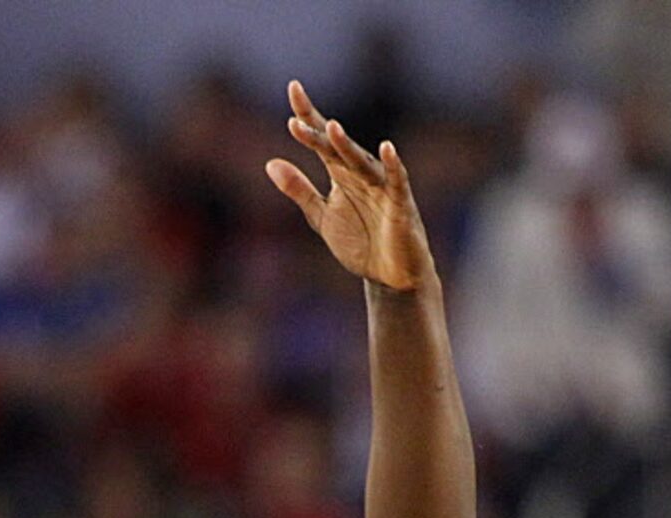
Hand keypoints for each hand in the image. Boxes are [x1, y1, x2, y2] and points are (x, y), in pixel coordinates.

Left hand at [265, 80, 434, 292]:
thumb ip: (299, 190)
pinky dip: (393, 165)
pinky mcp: (400, 204)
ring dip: (347, 147)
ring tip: (331, 129)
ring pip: (361, 162)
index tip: (292, 88)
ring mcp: (381, 187)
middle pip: (337, 148)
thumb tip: (270, 163)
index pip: (321, 140)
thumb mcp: (321, 216)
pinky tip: (386, 148)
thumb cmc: (359, 241)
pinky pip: (397, 181)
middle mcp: (361, 173)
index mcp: (341, 174)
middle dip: (319, 131)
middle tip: (297, 114)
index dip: (307, 116)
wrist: (388, 275)